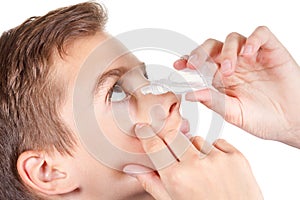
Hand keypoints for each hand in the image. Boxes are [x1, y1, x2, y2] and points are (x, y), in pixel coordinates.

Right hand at [123, 124, 262, 199]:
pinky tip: (216, 168)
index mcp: (176, 178)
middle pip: (173, 136)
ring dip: (194, 149)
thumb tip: (132, 167)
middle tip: (174, 151)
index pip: (154, 146)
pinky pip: (217, 142)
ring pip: (196, 139)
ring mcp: (217, 159)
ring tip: (201, 168)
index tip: (143, 128)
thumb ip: (151, 183)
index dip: (146, 134)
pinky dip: (214, 151)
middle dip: (170, 140)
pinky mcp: (236, 156)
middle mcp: (195, 165)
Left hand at [174, 26, 299, 147]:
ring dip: (227, 51)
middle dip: (201, 53)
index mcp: (222, 79)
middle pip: (213, 47)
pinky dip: (253, 40)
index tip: (179, 66)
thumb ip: (213, 102)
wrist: (293, 123)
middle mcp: (234, 65)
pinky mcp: (271, 51)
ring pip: (233, 39)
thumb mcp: (234, 113)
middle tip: (195, 65)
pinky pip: (261, 34)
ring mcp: (252, 57)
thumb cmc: (263, 120)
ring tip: (229, 70)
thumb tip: (189, 94)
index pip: (201, 63)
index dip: (189, 61)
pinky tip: (249, 54)